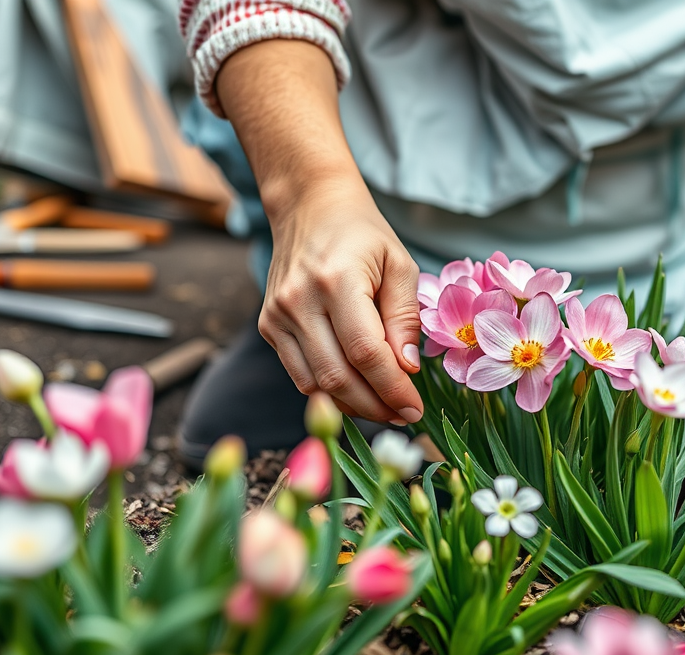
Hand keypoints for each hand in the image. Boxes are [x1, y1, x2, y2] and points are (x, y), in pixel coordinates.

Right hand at [214, 39, 423, 424]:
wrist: (309, 207)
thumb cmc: (363, 236)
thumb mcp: (400, 265)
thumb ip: (405, 318)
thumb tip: (408, 370)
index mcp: (336, 281)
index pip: (366, 353)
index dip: (393, 389)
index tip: (416, 409)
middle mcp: (299, 301)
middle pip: (339, 377)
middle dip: (377, 406)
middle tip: (406, 417)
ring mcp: (277, 316)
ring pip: (316, 386)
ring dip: (354, 407)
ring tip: (386, 409)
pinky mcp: (268, 327)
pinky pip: (301, 376)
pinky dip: (331, 393)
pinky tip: (359, 394)